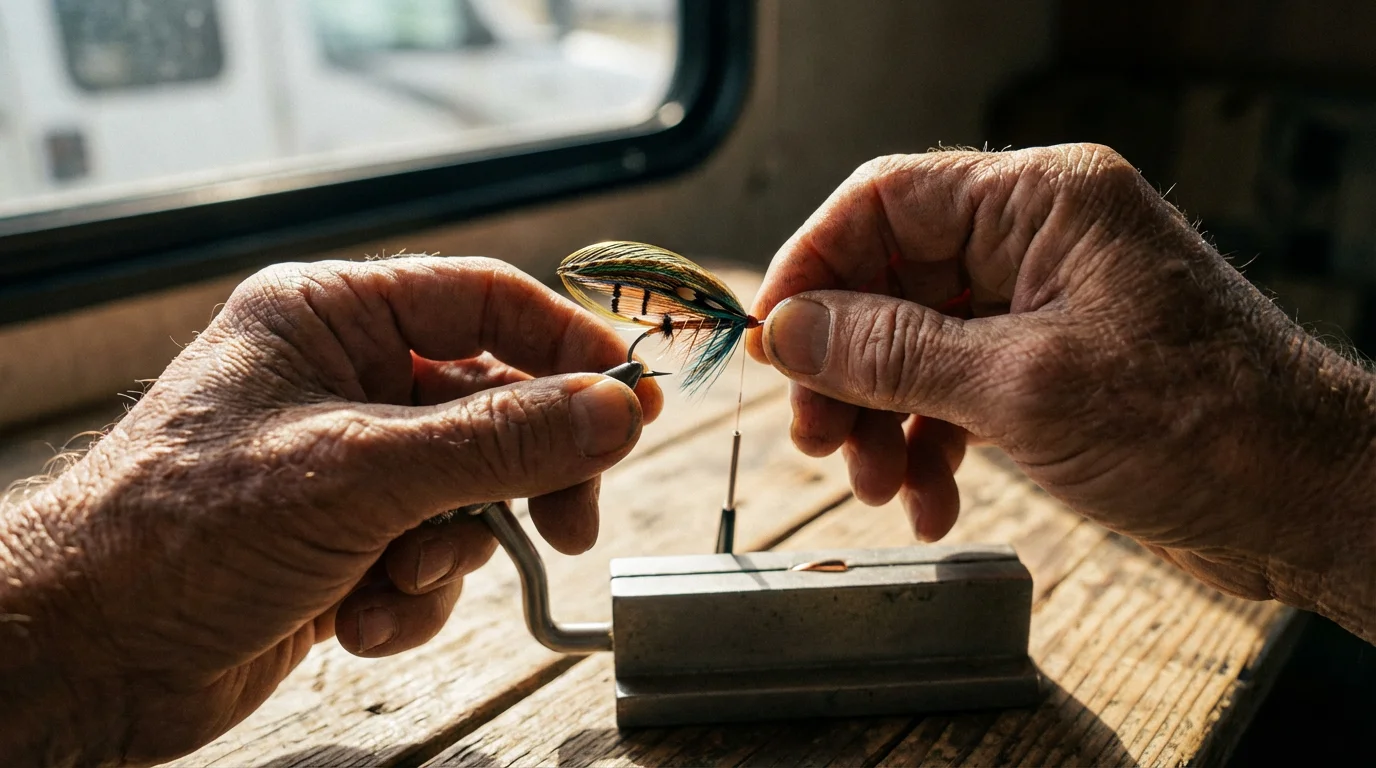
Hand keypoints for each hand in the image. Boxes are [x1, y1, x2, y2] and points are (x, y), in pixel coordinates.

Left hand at [0, 257, 661, 765]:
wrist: (83, 659)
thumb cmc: (177, 537)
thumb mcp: (360, 473)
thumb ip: (501, 440)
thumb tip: (615, 409)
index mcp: (332, 317)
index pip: (486, 301)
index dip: (570, 346)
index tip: (636, 399)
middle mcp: (344, 379)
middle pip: (495, 404)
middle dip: (527, 473)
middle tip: (572, 521)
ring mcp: (347, 463)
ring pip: (471, 490)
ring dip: (454, 549)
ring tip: (404, 579)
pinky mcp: (346, 538)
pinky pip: (432, 553)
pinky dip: (413, 597)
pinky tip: (361, 620)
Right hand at [746, 144, 1375, 641]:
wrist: (1309, 502)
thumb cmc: (1203, 426)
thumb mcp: (1019, 387)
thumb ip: (891, 353)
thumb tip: (790, 332)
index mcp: (1041, 202)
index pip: (884, 201)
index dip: (812, 266)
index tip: (772, 340)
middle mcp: (1040, 241)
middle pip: (891, 282)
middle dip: (847, 367)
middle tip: (815, 437)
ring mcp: (1046, 306)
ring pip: (916, 345)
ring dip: (883, 419)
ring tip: (876, 486)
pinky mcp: (1053, 367)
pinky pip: (957, 390)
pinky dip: (932, 444)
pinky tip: (929, 500)